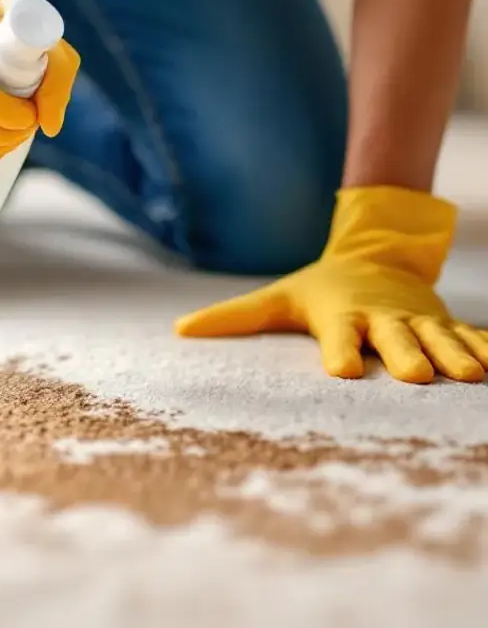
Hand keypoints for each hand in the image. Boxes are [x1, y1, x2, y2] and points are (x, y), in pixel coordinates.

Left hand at [176, 187, 487, 383]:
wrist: (371, 257)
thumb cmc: (317, 289)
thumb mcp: (276, 300)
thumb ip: (232, 317)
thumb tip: (177, 330)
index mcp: (341, 315)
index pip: (337, 335)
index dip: (338, 351)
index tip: (340, 371)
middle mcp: (382, 317)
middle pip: (393, 336)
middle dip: (404, 354)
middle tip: (414, 376)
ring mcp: (416, 319)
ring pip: (438, 337)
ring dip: (454, 355)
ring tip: (468, 378)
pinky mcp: (442, 322)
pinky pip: (469, 335)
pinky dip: (485, 347)